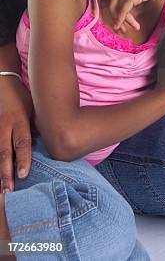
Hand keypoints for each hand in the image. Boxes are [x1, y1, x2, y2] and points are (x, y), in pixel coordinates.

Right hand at [0, 77, 32, 191]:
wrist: (2, 84)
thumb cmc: (22, 99)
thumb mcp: (32, 110)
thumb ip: (36, 127)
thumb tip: (48, 146)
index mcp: (19, 121)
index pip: (22, 142)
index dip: (23, 159)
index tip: (23, 175)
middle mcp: (4, 127)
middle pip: (4, 153)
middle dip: (6, 173)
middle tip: (9, 191)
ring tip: (0, 190)